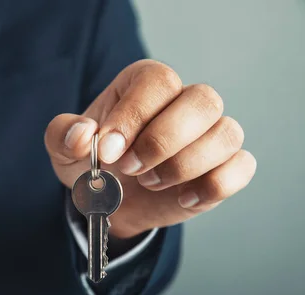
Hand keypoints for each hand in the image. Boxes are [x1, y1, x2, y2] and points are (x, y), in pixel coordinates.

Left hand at [45, 59, 256, 238]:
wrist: (110, 201)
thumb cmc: (92, 164)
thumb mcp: (64, 149)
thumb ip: (63, 135)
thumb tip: (82, 134)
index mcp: (145, 85)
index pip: (157, 82)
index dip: (135, 116)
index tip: (109, 152)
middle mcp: (184, 101)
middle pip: (203, 100)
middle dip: (163, 141)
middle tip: (129, 168)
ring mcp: (210, 134)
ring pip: (227, 134)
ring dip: (184, 165)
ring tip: (150, 182)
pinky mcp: (225, 166)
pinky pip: (241, 167)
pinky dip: (213, 186)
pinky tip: (182, 198)